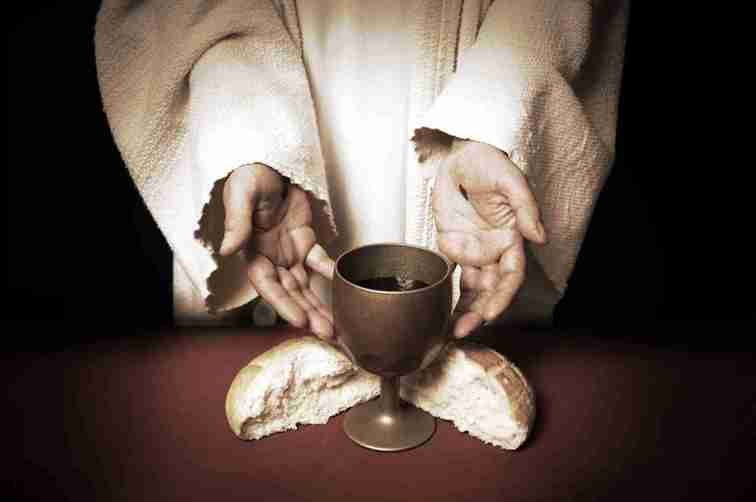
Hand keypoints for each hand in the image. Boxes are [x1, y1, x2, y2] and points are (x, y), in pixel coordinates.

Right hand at [219, 163, 334, 339]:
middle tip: (327, 334)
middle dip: (307, 314)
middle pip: (290, 293)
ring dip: (320, 305)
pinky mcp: (305, 241)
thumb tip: (228, 247)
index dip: (282, 304)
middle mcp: (271, 259)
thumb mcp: (241, 194)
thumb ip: (237, 221)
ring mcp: (288, 252)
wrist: (268, 163)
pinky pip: (320, 261)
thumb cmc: (248, 177)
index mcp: (252, 253)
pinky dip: (331, 273)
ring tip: (337, 327)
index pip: (267, 285)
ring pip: (306, 286)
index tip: (298, 321)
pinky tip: (345, 286)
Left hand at [432, 141, 546, 337]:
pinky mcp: (452, 246)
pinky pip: (452, 276)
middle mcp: (494, 249)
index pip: (511, 275)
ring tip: (452, 332)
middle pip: (490, 289)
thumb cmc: (488, 163)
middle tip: (463, 331)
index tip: (491, 312)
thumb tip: (539, 236)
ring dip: (464, 310)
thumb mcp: (509, 180)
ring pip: (472, 289)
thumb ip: (524, 207)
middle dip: (479, 312)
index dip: (502, 296)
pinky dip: (448, 295)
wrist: (458, 154)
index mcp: (512, 237)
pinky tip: (440, 314)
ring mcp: (473, 250)